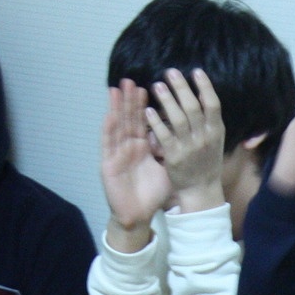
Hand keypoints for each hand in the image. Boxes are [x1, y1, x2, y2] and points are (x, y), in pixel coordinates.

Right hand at [99, 80, 171, 249]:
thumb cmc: (150, 194)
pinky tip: (109, 115)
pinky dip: (108, 129)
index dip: (145, 106)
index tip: (151, 87)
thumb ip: (171, 152)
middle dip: (130, 100)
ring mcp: (117, 154)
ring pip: (116, 127)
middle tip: (131, 80)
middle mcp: (128, 147)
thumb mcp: (165, 170)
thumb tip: (186, 137)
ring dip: (116, 108)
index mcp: (142, 147)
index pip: (144, 122)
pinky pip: (108, 145)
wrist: (137, 215)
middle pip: (129, 120)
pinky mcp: (108, 164)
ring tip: (117, 89)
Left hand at [148, 67, 227, 213]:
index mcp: (216, 131)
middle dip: (182, 88)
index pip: (213, 105)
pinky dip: (156, 122)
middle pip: (193, 108)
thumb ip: (210, 120)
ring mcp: (189, 147)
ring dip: (167, 100)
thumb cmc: (206, 162)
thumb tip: (204, 93)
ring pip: (178, 119)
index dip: (206, 87)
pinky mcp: (174, 157)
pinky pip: (164, 135)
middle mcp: (204, 138)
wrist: (201, 190)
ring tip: (157, 85)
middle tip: (171, 72)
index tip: (196, 71)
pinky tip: (147, 110)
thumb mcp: (215, 140)